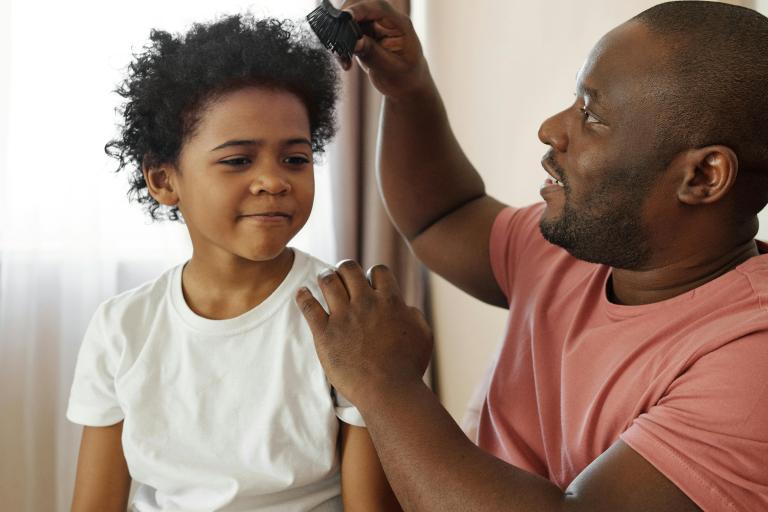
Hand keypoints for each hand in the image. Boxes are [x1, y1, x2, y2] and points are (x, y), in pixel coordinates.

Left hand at [296, 260, 432, 405]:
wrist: (388, 391)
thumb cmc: (409, 367)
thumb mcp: (423, 335)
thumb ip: (414, 315)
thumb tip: (405, 306)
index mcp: (390, 301)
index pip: (378, 271)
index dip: (372, 275)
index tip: (369, 283)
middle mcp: (365, 303)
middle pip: (349, 268)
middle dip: (345, 269)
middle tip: (342, 275)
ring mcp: (343, 317)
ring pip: (328, 280)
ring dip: (325, 276)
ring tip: (323, 279)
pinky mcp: (324, 333)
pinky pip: (308, 306)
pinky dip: (303, 296)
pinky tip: (302, 293)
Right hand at [340, 0, 431, 99]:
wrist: (407, 86)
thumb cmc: (405, 78)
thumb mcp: (391, 69)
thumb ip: (373, 54)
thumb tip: (355, 42)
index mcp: (400, 24)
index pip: (377, 7)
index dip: (359, 9)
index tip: (343, 17)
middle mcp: (386, 19)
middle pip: (361, 5)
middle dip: (345, 20)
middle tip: (339, 42)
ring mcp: (374, 24)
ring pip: (350, 18)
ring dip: (341, 35)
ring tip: (344, 59)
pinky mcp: (364, 33)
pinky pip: (347, 31)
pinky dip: (342, 44)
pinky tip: (346, 62)